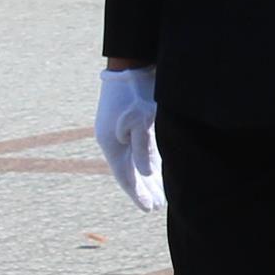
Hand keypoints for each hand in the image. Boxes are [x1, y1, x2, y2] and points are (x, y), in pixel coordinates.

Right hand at [94, 65, 163, 212]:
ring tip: (161, 192)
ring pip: (136, 161)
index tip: (150, 209)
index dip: (138, 194)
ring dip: (148, 177)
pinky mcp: (131, 121)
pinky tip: (160, 168)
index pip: (126, 176)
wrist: (132, 64)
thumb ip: (144, 148)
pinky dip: (151, 162)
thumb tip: (145, 173)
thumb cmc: (137, 92)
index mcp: (112, 143)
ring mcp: (122, 130)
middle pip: (130, 171)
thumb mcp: (141, 121)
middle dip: (145, 189)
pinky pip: (141, 149)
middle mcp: (115, 140)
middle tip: (159, 206)